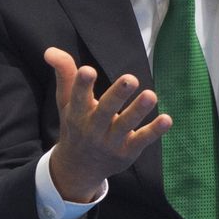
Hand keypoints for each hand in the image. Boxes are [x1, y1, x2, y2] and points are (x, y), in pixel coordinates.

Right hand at [44, 47, 170, 201]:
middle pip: (105, 110)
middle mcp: (93, 127)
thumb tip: (51, 50)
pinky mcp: (127, 151)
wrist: (78, 168)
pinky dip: (154, 131)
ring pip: (125, 125)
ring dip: (138, 110)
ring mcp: (110, 141)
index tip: (88, 70)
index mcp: (77, 113)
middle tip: (131, 79)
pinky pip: (142, 140)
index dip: (82, 84)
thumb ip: (64, 74)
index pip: (78, 97)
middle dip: (117, 95)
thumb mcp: (67, 102)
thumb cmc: (75, 126)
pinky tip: (167, 119)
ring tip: (151, 95)